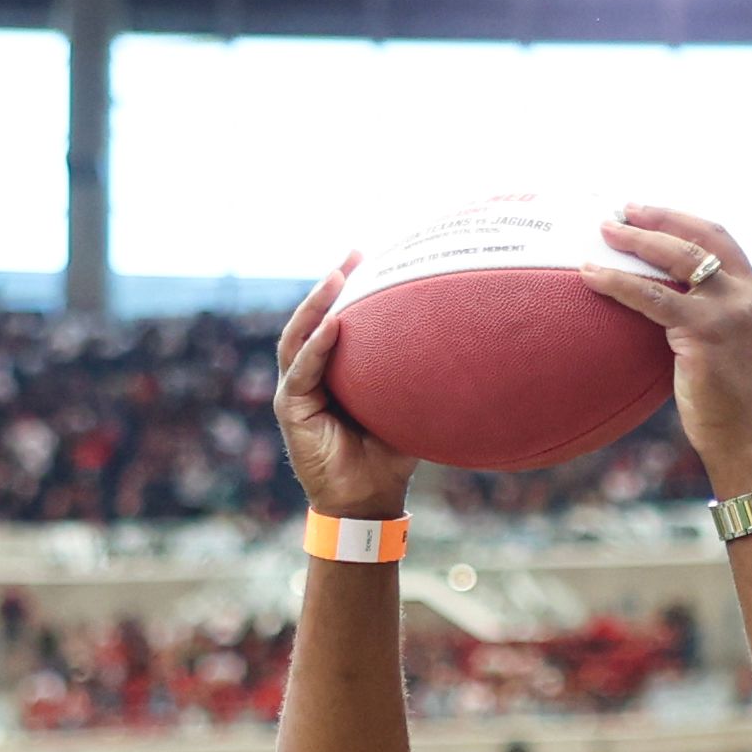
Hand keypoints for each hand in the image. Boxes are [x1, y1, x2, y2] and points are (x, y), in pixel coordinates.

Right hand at [268, 258, 412, 521]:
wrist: (369, 498)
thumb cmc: (388, 453)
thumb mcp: (404, 404)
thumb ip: (413, 374)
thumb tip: (460, 340)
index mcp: (332, 372)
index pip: (333, 321)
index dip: (346, 289)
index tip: (367, 255)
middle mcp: (309, 376)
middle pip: (312, 319)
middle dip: (329, 284)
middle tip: (352, 254)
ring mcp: (296, 391)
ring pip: (298, 338)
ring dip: (316, 306)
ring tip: (336, 278)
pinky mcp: (291, 411)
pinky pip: (302, 372)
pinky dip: (317, 347)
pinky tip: (334, 325)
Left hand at [581, 205, 751, 482]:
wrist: (745, 440)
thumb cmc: (728, 402)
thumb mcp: (726, 345)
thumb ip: (706, 315)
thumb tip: (658, 298)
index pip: (720, 238)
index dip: (682, 219)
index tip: (648, 211)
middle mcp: (748, 295)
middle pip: (698, 238)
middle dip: (657, 219)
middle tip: (620, 212)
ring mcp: (729, 312)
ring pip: (676, 259)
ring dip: (637, 240)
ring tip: (604, 231)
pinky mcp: (705, 332)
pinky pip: (652, 297)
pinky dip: (618, 282)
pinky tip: (591, 275)